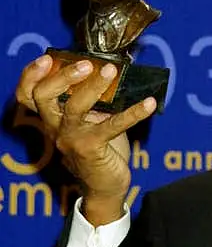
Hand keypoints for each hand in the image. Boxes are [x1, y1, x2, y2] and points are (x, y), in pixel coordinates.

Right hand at [15, 53, 155, 225]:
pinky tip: (150, 103)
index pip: (28, 95)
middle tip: (86, 64)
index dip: (31, 75)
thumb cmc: (99, 151)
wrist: (106, 187)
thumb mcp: (91, 122)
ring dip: (93, 86)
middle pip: (43, 96)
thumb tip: (111, 73)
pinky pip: (113, 125)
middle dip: (61, 76)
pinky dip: (134, 112)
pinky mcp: (92, 149)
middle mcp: (56, 128)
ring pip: (74, 107)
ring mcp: (72, 139)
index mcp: (53, 118)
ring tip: (111, 71)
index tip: (47, 58)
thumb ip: (93, 101)